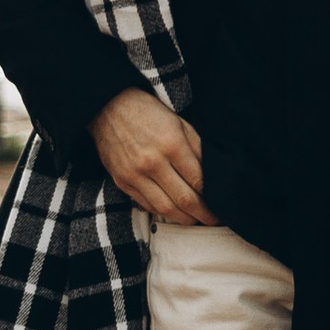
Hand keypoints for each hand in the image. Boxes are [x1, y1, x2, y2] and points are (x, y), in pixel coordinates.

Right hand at [93, 88, 210, 224]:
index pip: (198, 181)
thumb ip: (197, 149)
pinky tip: (173, 212)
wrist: (109, 108)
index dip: (211, 198)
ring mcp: (135, 175)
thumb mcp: (180, 123)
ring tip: (195, 221)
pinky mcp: (122, 182)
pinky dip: (162, 211)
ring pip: (165, 208)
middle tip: (213, 221)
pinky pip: (146, 204)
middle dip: (202, 214)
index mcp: (172, 144)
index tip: (220, 205)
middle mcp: (153, 162)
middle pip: (184, 199)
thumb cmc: (148, 113)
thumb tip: (211, 176)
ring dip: (183, 219)